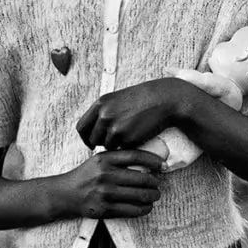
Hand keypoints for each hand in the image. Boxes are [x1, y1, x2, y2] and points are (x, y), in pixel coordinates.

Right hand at [53, 149, 164, 218]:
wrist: (64, 194)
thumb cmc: (87, 175)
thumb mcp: (100, 160)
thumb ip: (119, 158)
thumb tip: (149, 160)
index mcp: (105, 159)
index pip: (135, 156)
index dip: (153, 160)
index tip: (163, 165)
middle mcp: (105, 175)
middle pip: (142, 178)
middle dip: (155, 182)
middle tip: (158, 184)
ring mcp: (104, 193)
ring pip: (140, 195)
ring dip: (152, 196)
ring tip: (155, 195)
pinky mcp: (104, 209)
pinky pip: (131, 210)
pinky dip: (144, 209)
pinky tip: (146, 207)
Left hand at [76, 78, 196, 149]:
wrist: (165, 99)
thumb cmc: (144, 99)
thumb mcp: (119, 99)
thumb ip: (104, 111)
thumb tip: (94, 128)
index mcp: (100, 104)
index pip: (82, 127)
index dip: (86, 137)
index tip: (92, 142)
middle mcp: (104, 115)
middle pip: (93, 139)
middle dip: (102, 143)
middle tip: (115, 141)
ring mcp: (114, 127)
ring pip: (107, 146)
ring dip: (117, 145)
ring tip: (131, 134)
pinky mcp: (126, 138)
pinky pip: (122, 149)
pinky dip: (128, 146)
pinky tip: (138, 135)